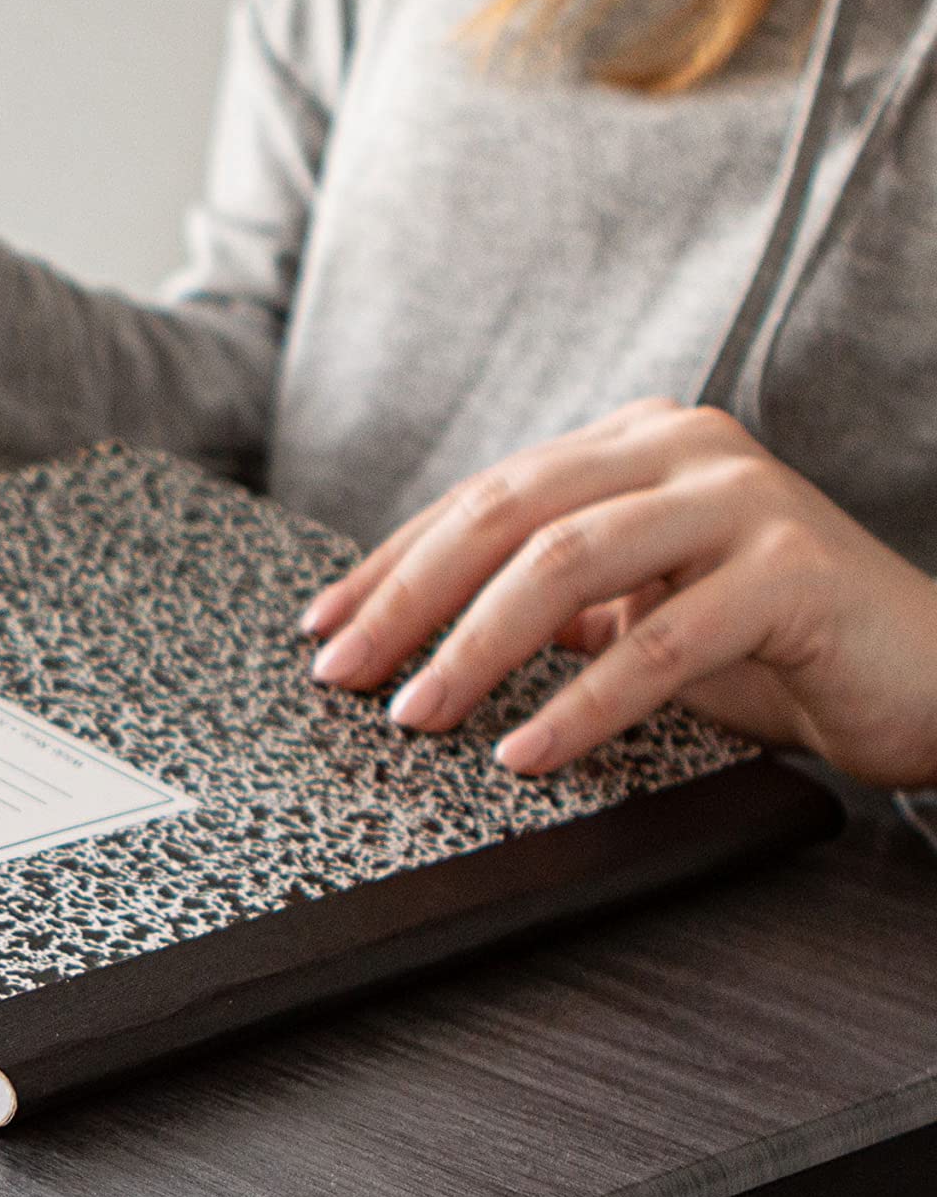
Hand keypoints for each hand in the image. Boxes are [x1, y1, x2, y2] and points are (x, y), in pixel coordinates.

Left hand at [301, 399, 936, 788]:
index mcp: (635, 445)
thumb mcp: (634, 612)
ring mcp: (743, 500)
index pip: (483, 497)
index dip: (391, 564)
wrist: (928, 675)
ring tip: (417, 715)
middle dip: (409, 599)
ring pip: (568, 563)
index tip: (321, 628)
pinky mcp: (792, 572)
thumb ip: (545, 601)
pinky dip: (580, 702)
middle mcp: (684, 449)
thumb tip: (401, 635)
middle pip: (508, 515)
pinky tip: (525, 750)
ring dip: (475, 647)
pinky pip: (661, 642)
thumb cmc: (770, 646)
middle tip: (344, 674)